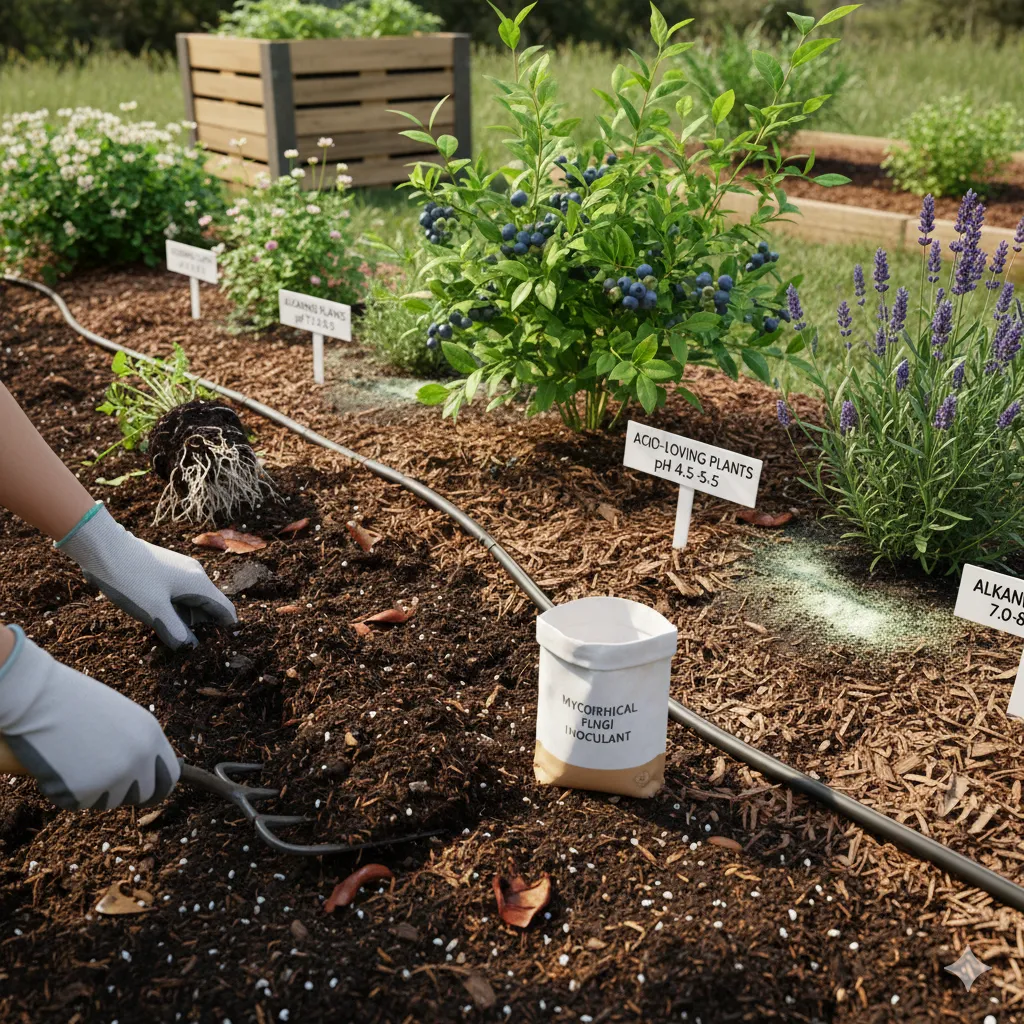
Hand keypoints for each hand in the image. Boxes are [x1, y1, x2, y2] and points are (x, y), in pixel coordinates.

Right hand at [0, 627, 179, 809]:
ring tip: (74, 757)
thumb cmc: (76, 703)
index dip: (157, 787)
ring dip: (93, 788)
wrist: (38, 700)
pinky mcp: (84, 793)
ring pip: (109, 800)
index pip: (169, 777)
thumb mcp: (122, 717)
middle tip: (102, 778)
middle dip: (126, 792)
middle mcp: (139, 761)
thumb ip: (137, 744)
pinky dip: (65, 790)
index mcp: (152, 738)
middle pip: (144, 795)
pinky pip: (77, 802)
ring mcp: (114, 779)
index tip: (147, 792)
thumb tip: (145, 773)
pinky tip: (57, 765)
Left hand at [58, 504, 236, 649]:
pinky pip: (178, 597)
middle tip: (195, 653)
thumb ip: (176, 633)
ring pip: (191, 603)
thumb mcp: (154, 611)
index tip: (221, 650)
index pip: (225, 610)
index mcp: (198, 583)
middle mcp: (194, 576)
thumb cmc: (130, 578)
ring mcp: (179, 573)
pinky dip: (175, 613)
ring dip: (187, 623)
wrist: (102, 548)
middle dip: (204, 630)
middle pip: (209, 607)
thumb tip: (192, 650)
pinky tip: (163, 626)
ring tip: (176, 643)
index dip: (226, 631)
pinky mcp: (164, 573)